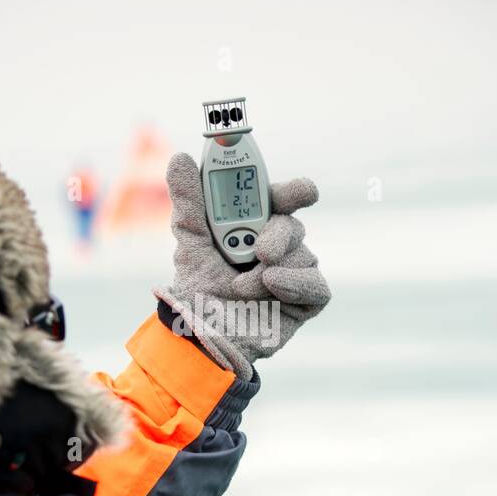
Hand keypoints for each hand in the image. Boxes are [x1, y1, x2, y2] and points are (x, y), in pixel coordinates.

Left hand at [156, 152, 330, 379]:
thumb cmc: (198, 291)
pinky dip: (294, 284)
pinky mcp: (306, 301)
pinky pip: (316, 284)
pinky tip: (271, 288)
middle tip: (260, 250)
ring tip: (241, 287)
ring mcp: (294, 273)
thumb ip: (189, 201)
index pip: (282, 199)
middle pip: (293, 225)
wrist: (202, 337)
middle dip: (278, 235)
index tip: (299, 192)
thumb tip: (180, 158)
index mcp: (256, 226)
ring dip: (270, 270)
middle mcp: (278, 247)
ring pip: (303, 254)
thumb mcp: (190, 241)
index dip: (293, 191)